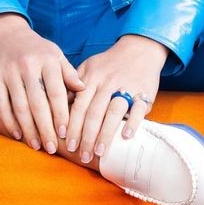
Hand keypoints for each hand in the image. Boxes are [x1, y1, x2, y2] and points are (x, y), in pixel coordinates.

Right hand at [0, 13, 86, 156]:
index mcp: (48, 60)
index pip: (56, 92)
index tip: (65, 133)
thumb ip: (68, 72)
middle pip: (38, 104)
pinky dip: (9, 122)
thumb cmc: (35, 48)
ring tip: (37, 146)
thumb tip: (84, 89)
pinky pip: (2, 104)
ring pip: (20, 107)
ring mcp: (9, 72)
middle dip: (46, 129)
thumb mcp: (55, 53)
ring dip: (29, 130)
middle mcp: (28, 66)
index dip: (61, 114)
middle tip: (53, 148)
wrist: (4, 32)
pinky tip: (18, 135)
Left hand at [64, 33, 169, 165]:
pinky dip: (132, 123)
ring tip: (99, 152)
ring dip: (105, 134)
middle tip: (82, 155)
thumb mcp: (89, 67)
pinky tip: (125, 136)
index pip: (79, 105)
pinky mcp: (145, 92)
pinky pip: (138, 109)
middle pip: (94, 113)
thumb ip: (74, 84)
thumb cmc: (110, 63)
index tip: (67, 144)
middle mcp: (108, 82)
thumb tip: (58, 105)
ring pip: (113, 112)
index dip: (72, 126)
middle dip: (86, 137)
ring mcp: (127, 87)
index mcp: (92, 78)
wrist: (140, 49)